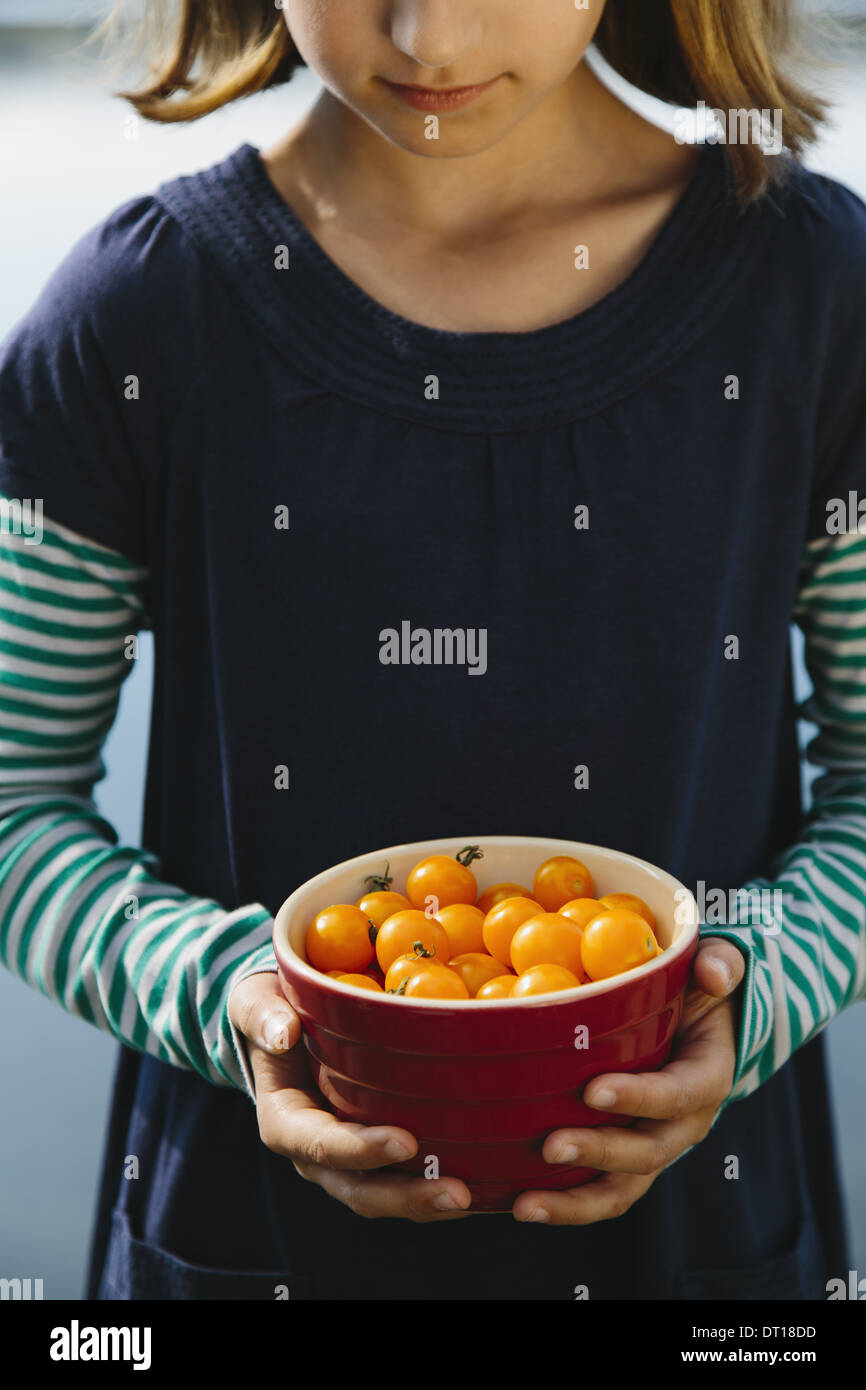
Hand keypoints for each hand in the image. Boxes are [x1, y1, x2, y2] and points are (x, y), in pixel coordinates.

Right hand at [228, 972, 472, 1220]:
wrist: (282, 1026)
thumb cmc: (271, 1010)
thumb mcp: (255, 1002)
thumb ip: (263, 1015)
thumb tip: (283, 1033)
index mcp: (285, 1121)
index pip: (321, 1145)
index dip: (361, 1149)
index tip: (405, 1140)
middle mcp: (317, 1153)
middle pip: (361, 1189)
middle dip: (408, 1196)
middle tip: (458, 1193)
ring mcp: (350, 1159)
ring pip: (389, 1194)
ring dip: (431, 1202)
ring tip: (479, 1197)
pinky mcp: (379, 1154)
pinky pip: (409, 1179)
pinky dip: (443, 1183)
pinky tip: (488, 1183)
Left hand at [511, 936, 745, 1224]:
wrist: (696, 1025)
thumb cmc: (696, 989)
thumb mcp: (716, 967)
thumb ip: (721, 964)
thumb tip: (714, 973)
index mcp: (707, 1078)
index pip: (677, 1094)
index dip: (639, 1097)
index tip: (593, 1090)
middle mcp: (684, 1124)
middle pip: (647, 1153)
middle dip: (599, 1153)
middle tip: (551, 1147)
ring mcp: (653, 1146)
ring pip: (621, 1189)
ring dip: (574, 1202)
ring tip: (526, 1203)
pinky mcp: (623, 1159)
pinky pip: (598, 1191)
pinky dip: (563, 1204)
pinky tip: (517, 1202)